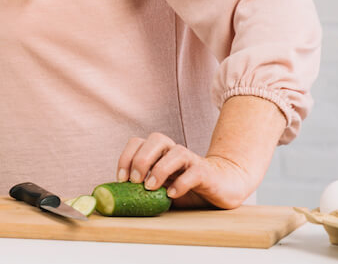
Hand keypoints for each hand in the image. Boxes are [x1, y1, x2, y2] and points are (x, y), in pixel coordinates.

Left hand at [117, 132, 258, 208]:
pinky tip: (172, 195)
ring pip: (176, 152)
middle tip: (135, 181)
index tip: (121, 179)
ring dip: (160, 169)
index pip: (137, 142)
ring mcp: (191, 159)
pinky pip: (194, 172)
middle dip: (141, 159)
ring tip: (151, 188)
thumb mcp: (160, 187)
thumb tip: (116, 197)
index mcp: (159, 151)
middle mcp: (173, 150)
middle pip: (155, 140)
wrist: (221, 186)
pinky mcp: (206, 172)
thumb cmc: (185, 186)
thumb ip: (141, 187)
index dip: (126, 158)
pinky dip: (181, 183)